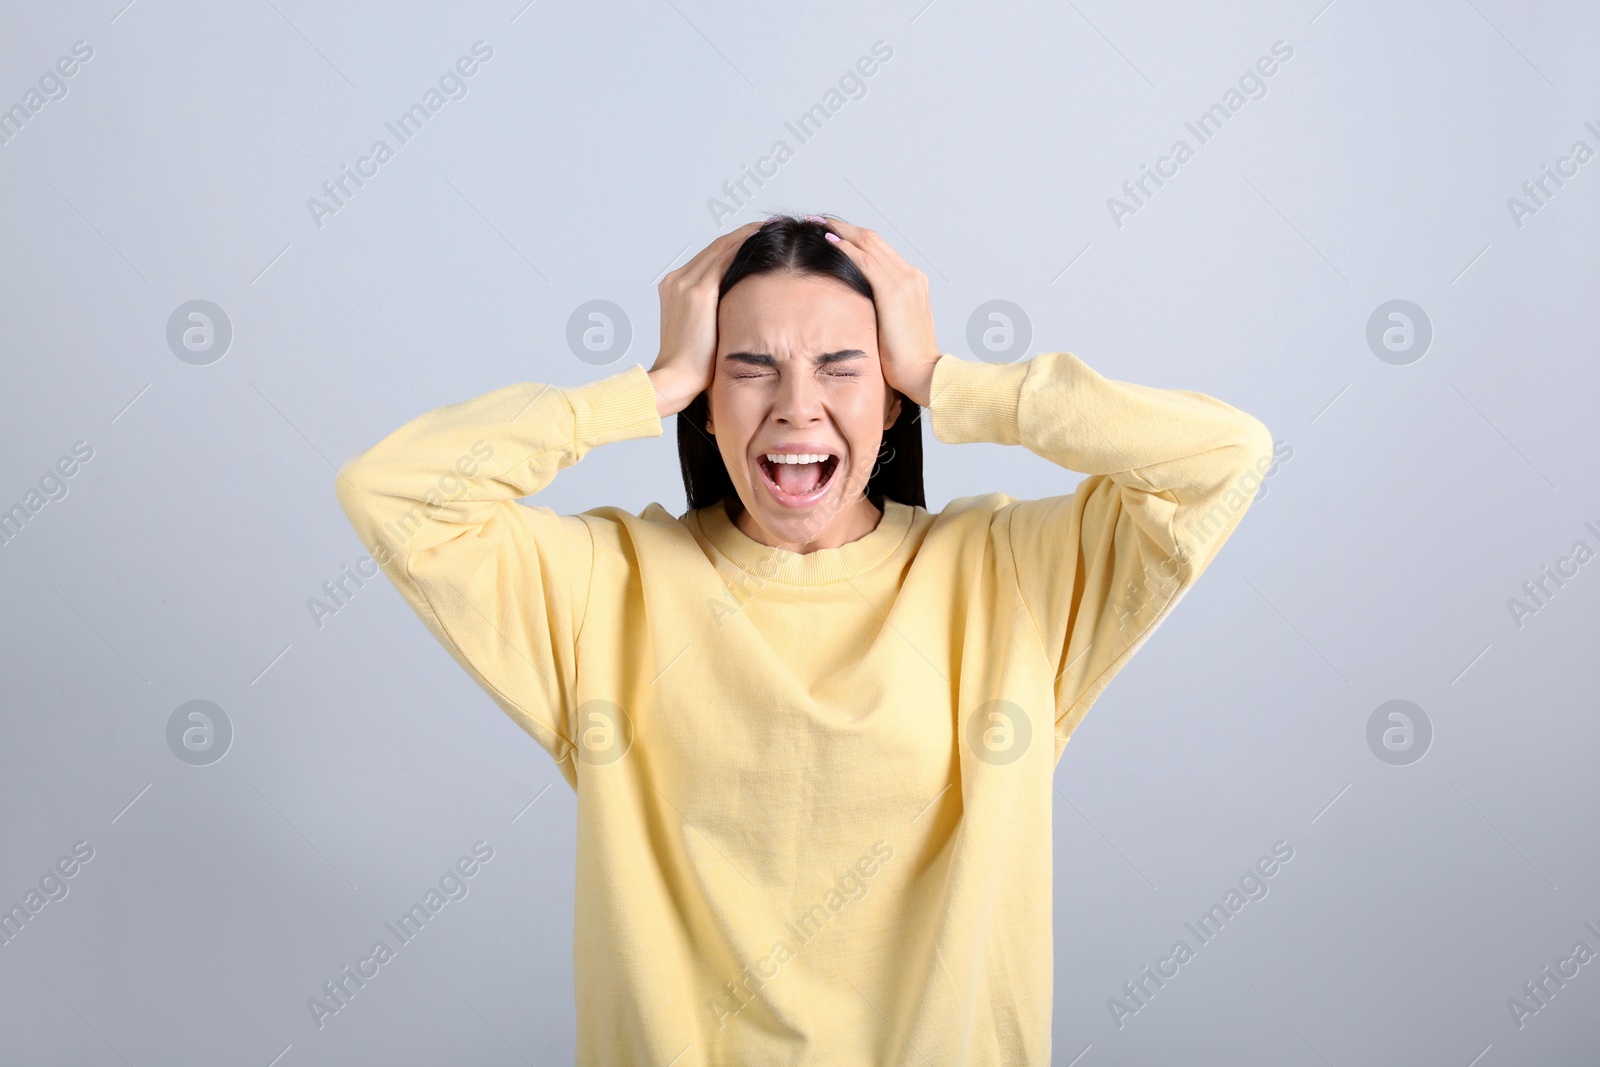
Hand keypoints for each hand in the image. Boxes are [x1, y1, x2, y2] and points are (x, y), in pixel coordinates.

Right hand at [647, 219, 765, 417]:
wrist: (676, 378)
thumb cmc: (691, 365)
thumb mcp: (700, 332)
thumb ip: (714, 314)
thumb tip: (739, 310)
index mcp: (674, 288)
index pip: (708, 258)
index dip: (733, 246)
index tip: (754, 240)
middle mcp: (677, 280)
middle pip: (715, 248)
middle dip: (743, 236)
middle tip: (769, 227)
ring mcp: (685, 284)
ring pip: (721, 248)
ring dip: (747, 236)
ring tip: (771, 229)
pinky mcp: (698, 292)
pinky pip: (724, 259)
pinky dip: (744, 246)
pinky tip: (763, 241)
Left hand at [819, 218, 941, 407]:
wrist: (923, 373)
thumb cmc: (906, 358)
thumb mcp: (892, 326)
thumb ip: (878, 309)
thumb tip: (854, 306)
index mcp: (913, 282)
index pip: (880, 249)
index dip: (854, 237)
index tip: (831, 231)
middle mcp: (911, 276)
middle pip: (873, 239)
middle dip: (844, 226)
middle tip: (818, 219)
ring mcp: (905, 281)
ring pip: (869, 243)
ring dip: (841, 231)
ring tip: (817, 223)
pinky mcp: (894, 292)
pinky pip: (866, 261)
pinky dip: (846, 248)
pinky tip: (830, 242)